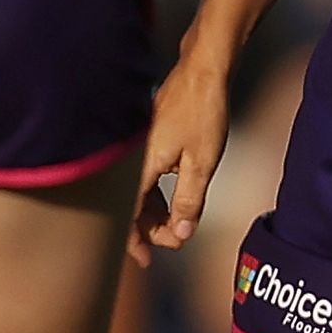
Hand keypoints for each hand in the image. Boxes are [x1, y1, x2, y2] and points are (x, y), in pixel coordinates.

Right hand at [134, 62, 229, 250]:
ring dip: (152, 212)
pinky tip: (167, 199)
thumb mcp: (202, 163)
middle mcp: (129, 160)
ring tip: (174, 224)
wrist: (201, 73)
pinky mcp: (143, 142)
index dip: (135, 241)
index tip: (146, 259)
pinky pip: (139, 177)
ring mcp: (135, 150)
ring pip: (135, 192)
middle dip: (149, 229)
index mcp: (139, 167)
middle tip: (174, 240)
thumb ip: (188, 202)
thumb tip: (180, 233)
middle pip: (129, 206)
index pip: (128, 215)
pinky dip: (152, 194)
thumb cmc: (203, 113)